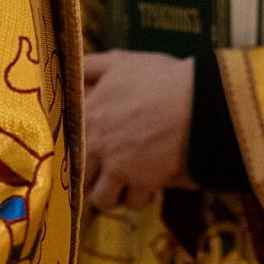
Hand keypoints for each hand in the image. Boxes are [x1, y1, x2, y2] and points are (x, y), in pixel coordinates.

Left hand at [81, 50, 196, 209]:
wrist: (198, 102)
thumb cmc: (158, 78)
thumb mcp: (118, 62)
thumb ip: (89, 66)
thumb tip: (71, 68)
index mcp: (86, 117)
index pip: (65, 144)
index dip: (72, 149)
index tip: (83, 150)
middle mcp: (95, 147)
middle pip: (79, 177)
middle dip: (91, 177)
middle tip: (103, 171)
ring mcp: (117, 168)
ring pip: (102, 198)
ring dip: (112, 193)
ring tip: (122, 184)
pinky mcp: (142, 182)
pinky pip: (134, 201)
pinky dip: (140, 198)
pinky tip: (147, 188)